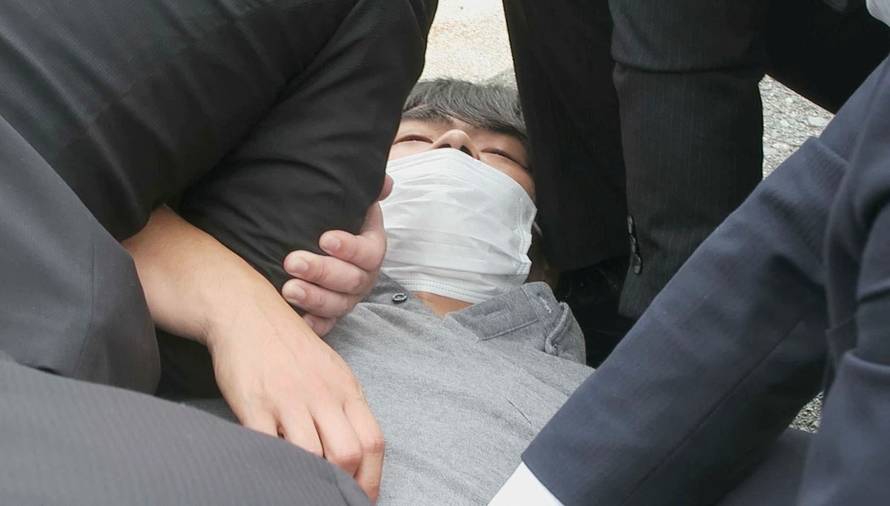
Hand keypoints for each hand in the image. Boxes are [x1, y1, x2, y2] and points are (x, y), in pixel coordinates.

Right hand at [206, 298, 384, 501]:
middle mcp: (322, 394)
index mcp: (346, 389)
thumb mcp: (330, 371)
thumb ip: (342, 408)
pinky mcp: (254, 404)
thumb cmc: (289, 347)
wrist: (247, 313)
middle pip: (347, 453)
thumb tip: (353, 455)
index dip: (372, 478)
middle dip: (342, 484)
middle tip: (332, 498)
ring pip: (311, 455)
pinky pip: (268, 447)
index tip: (363, 498)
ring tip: (303, 487)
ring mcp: (288, 399)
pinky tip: (274, 471)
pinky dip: (274, 465)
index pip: (373, 442)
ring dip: (309, 479)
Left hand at [281, 177, 390, 335]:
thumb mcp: (350, 203)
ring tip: (288, 289)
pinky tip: (297, 319)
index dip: (349, 248)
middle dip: (322, 272)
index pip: (369, 252)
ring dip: (314, 298)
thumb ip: (365, 191)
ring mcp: (347, 298)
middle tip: (293, 262)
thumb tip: (384, 183)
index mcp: (371, 249)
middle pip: (351, 281)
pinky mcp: (329, 315)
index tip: (325, 239)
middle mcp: (362, 276)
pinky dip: (314, 325)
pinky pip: (326, 325)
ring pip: (337, 305)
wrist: (314, 242)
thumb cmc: (332, 220)